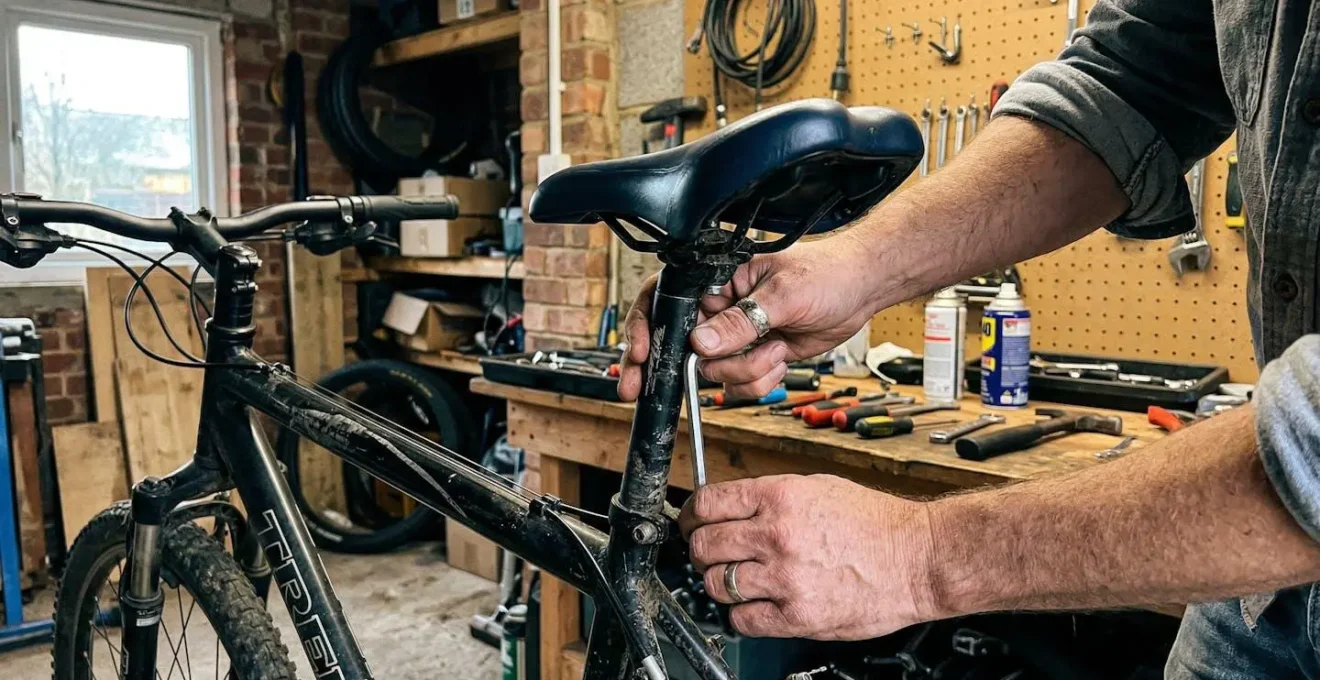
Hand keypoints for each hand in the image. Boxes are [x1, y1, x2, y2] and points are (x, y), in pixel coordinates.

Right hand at [617, 235, 879, 400]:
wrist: (860, 290)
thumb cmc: (826, 273)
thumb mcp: (781, 295)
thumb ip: (740, 321)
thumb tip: (700, 342)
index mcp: (718, 280)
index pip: (668, 302)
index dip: (647, 329)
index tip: (639, 354)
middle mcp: (721, 309)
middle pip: (684, 348)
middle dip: (684, 369)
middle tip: (639, 391)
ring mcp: (737, 336)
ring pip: (716, 373)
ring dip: (746, 371)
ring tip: (776, 349)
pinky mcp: (754, 356)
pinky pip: (740, 384)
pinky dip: (761, 380)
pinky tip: (781, 358)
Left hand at [678, 474, 937, 639]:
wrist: (918, 559)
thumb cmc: (876, 523)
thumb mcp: (817, 488)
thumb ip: (770, 497)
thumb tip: (731, 506)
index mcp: (780, 498)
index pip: (708, 503)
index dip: (692, 514)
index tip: (693, 521)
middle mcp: (777, 536)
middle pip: (704, 544)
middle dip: (700, 548)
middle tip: (709, 552)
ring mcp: (785, 578)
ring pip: (716, 583)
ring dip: (718, 582)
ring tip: (735, 578)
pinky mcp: (797, 616)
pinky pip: (742, 619)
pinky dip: (741, 613)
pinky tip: (755, 603)